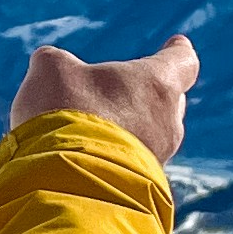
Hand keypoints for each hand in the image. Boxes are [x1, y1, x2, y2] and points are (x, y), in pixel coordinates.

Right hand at [7, 33, 198, 165]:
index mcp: (157, 84)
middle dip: (145, 96)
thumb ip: (56, 62)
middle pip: (168, 101)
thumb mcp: (51, 72)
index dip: (177, 52)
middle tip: (120, 92)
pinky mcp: (141, 188)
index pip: (182, 62)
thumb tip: (50, 65)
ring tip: (91, 131)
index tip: (177, 44)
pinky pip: (133, 166)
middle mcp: (168, 122)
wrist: (66, 181)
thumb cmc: (67, 113)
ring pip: (150, 136)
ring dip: (127, 131)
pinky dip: (114, 159)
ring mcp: (158, 159)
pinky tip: (85, 159)